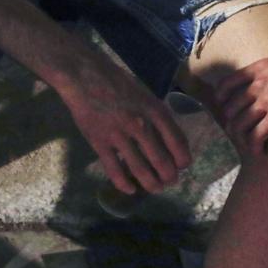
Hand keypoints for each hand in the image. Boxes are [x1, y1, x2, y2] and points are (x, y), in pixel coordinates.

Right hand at [58, 54, 191, 194]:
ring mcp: (119, 136)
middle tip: (170, 182)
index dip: (182, 158)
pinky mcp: (99, 143)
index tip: (183, 166)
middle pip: (160, 159)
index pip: (176, 141)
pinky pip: (114, 169)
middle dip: (168, 175)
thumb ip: (155, 114)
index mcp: (155, 111)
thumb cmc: (116, 82)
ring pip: (139, 168)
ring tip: (155, 189)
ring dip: (150, 183)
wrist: (85, 78)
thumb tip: (167, 136)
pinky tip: (129, 190)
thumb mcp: (144, 93)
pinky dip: (123, 183)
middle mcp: (141, 125)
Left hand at [216, 31, 267, 157]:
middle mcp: (258, 85)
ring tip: (249, 146)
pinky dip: (255, 147)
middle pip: (230, 108)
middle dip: (232, 123)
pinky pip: (256, 136)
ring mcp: (266, 101)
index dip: (222, 99)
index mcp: (259, 69)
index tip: (225, 108)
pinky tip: (261, 152)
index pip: (226, 84)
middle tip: (240, 132)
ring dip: (241, 139)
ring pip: (239, 124)